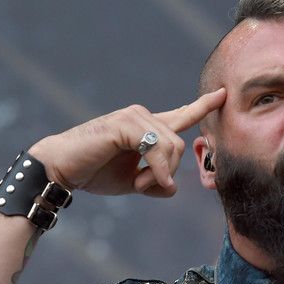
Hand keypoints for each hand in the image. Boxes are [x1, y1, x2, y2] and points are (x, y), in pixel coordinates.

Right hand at [29, 88, 225, 197]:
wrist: (60, 169)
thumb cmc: (92, 172)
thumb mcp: (132, 182)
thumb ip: (155, 183)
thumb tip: (172, 188)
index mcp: (146, 127)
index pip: (181, 115)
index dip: (203, 106)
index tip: (224, 94)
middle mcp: (143, 116)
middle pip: (180, 146)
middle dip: (168, 174)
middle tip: (143, 186)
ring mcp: (134, 117)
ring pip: (172, 148)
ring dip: (159, 175)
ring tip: (136, 183)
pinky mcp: (126, 123)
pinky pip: (156, 149)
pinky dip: (155, 171)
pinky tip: (139, 181)